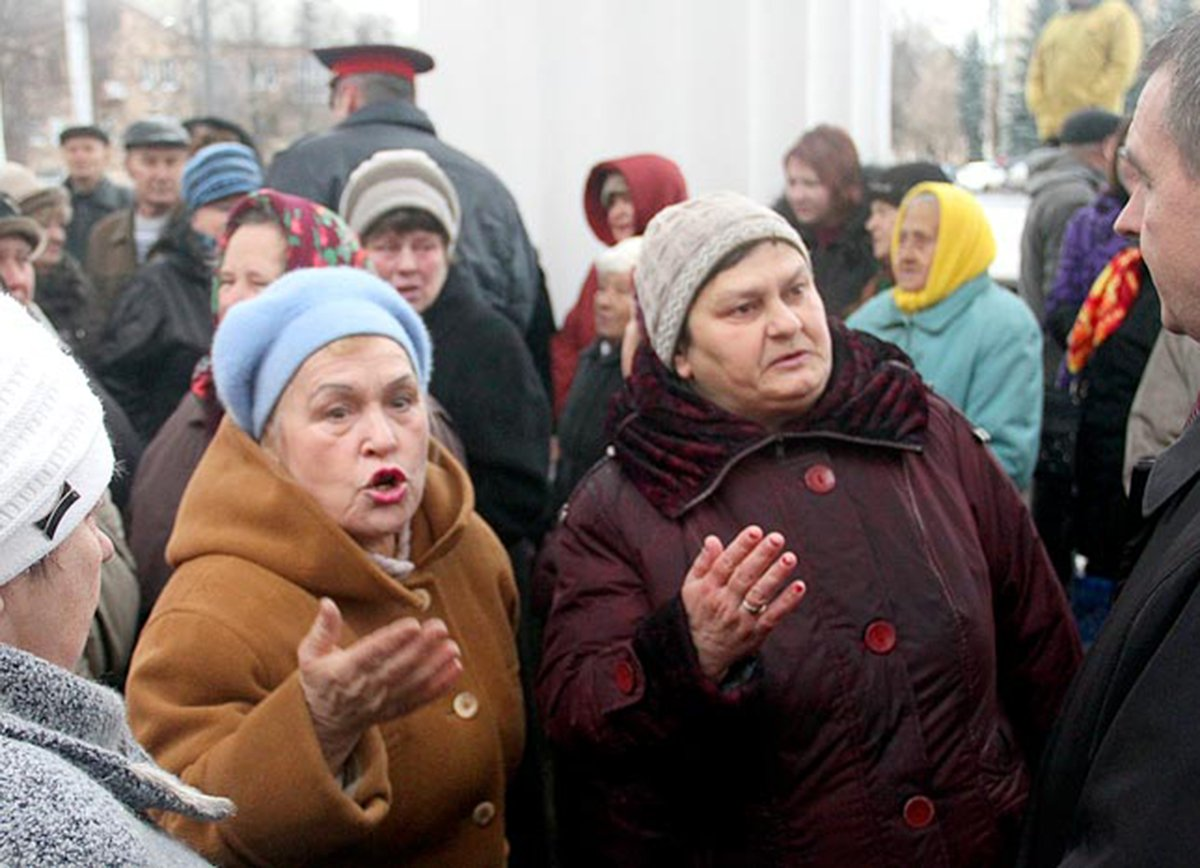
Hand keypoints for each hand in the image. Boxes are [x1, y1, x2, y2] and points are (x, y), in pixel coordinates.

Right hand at [297, 598, 462, 774]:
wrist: (322, 725)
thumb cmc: (319, 681)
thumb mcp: (310, 655)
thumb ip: (322, 630)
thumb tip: (328, 603)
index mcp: (343, 672)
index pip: (371, 655)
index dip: (392, 641)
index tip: (412, 625)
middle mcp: (365, 689)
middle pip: (397, 668)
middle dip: (421, 648)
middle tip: (440, 628)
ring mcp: (382, 702)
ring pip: (412, 684)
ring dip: (435, 666)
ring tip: (452, 647)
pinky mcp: (395, 710)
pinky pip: (420, 699)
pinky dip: (439, 686)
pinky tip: (455, 668)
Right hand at [680, 526, 804, 681]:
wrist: (703, 654)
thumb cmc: (699, 612)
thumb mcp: (691, 587)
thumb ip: (703, 563)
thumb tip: (712, 539)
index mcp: (708, 589)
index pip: (725, 564)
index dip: (740, 547)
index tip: (755, 531)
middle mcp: (724, 603)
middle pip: (744, 577)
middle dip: (761, 556)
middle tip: (777, 538)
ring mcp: (741, 619)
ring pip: (760, 595)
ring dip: (776, 576)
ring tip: (790, 558)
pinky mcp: (756, 632)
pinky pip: (773, 616)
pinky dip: (787, 602)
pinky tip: (799, 586)